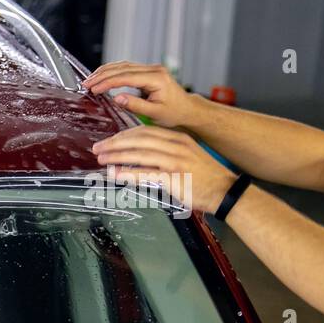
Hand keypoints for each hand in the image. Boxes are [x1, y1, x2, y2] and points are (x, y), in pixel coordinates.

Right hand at [83, 61, 203, 128]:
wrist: (187, 109)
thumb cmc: (174, 113)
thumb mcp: (154, 113)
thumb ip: (135, 105)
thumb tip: (116, 98)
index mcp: (156, 78)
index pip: (126, 77)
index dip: (107, 82)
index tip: (93, 89)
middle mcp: (154, 70)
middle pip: (122, 68)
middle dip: (102, 75)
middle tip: (86, 83)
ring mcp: (151, 69)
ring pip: (123, 65)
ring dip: (105, 71)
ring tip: (90, 79)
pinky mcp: (147, 72)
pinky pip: (127, 68)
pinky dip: (112, 71)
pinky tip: (102, 76)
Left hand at [92, 125, 237, 214]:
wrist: (225, 191)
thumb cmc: (203, 177)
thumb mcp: (185, 157)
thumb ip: (163, 154)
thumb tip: (138, 156)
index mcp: (178, 138)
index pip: (145, 131)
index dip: (123, 135)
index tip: (109, 141)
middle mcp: (176, 145)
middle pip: (139, 139)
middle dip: (115, 143)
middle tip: (98, 148)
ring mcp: (175, 160)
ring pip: (139, 153)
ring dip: (117, 156)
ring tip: (102, 160)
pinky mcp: (174, 177)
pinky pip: (146, 173)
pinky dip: (128, 173)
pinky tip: (115, 174)